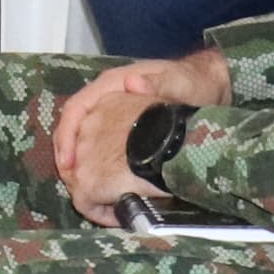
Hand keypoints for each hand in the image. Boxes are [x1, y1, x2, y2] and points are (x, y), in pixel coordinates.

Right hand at [49, 50, 234, 227]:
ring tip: (83, 191)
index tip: (69, 163)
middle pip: (73, 125)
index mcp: (113, 83)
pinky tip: (102, 184)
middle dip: (68, 155)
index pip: (76, 107)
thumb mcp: (180, 83)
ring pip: (82, 136)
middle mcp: (106, 96)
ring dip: (79, 163)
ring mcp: (111, 110)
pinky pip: (97, 143)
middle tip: (72, 186)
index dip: (66, 136)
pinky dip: (95, 164)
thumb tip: (131, 82)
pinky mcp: (121, 125)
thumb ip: (160, 83)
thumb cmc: (193, 84)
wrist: (207, 85)